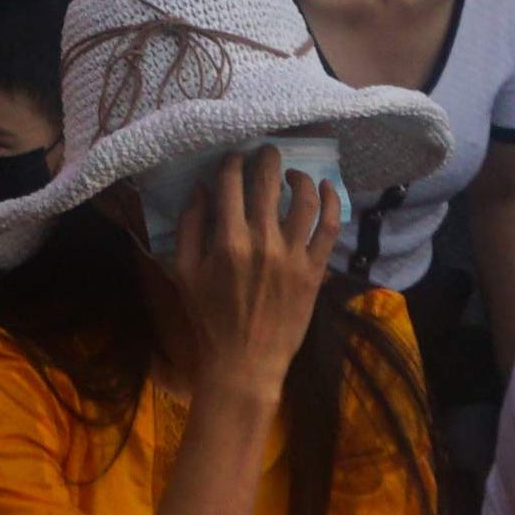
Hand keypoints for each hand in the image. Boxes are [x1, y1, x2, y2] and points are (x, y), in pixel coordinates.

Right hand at [179, 144, 339, 408]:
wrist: (245, 364)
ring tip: (291, 173)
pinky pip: (329, 229)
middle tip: (265, 151)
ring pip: (303, 200)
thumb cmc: (209, 319)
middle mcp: (263, 242)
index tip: (233, 157)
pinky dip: (330, 202)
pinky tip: (326, 188)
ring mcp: (293, 257)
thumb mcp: (184, 272)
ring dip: (298, 177)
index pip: (232, 182)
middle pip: (268, 182)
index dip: (232, 162)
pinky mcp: (314, 272)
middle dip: (265, 158)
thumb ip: (190, 226)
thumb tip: (200, 187)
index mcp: (228, 241)